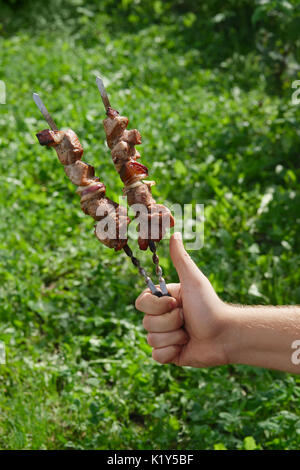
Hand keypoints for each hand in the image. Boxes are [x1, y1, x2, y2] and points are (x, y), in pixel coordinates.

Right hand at [135, 233, 231, 366]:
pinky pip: (157, 357)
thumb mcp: (193, 281)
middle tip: (187, 319)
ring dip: (175, 337)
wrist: (225, 334)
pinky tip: (186, 347)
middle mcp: (161, 318)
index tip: (176, 303)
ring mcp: (165, 337)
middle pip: (146, 324)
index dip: (157, 306)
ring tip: (189, 334)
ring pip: (152, 340)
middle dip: (171, 322)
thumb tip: (174, 234)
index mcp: (163, 301)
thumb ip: (181, 259)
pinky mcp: (169, 355)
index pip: (141, 303)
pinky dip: (172, 352)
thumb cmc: (210, 305)